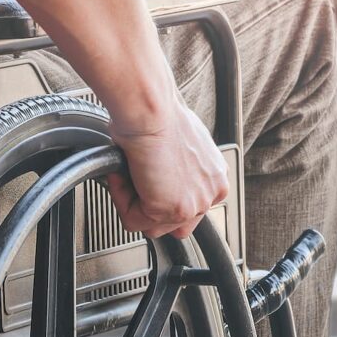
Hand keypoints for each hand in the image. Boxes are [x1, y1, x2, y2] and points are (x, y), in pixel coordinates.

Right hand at [107, 92, 228, 240]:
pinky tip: (125, 175)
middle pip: (175, 224)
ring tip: (130, 173)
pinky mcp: (172, 210)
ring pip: (153, 226)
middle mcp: (211, 194)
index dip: (161, 195)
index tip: (147, 176)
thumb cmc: (159, 114)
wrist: (152, 110)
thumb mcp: (179, 143)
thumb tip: (159, 176)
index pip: (189, 208)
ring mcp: (194, 205)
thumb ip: (177, 168)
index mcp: (215, 178)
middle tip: (135, 178)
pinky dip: (121, 200)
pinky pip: (134, 222)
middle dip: (149, 205)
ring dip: (133, 203)